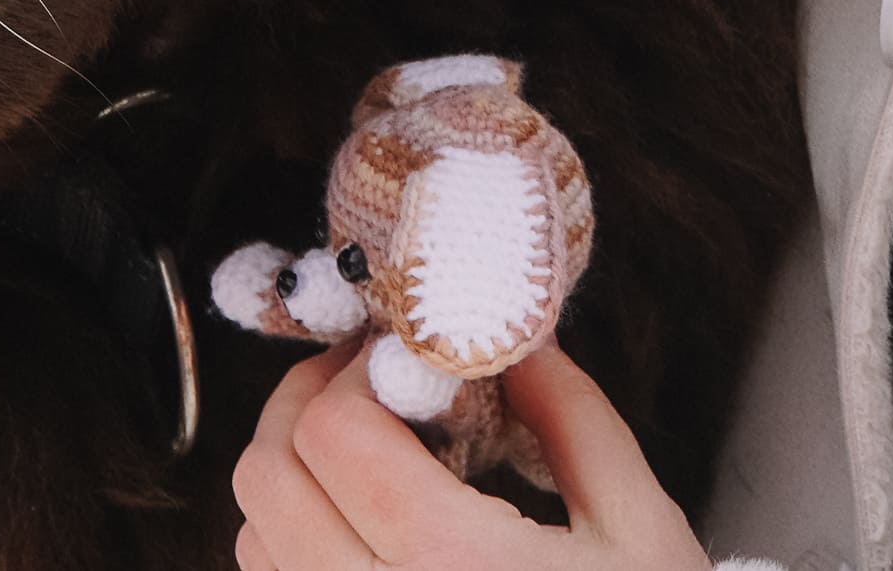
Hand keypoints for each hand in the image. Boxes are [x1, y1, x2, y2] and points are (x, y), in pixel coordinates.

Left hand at [231, 343, 710, 570]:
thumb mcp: (638, 530)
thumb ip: (574, 420)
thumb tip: (513, 343)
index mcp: (453, 564)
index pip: (334, 432)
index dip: (354, 372)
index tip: (397, 356)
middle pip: (266, 476)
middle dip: (304, 405)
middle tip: (367, 385)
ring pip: (255, 536)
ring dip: (293, 475)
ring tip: (365, 456)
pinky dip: (293, 540)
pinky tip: (361, 526)